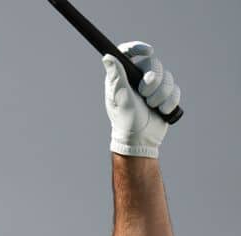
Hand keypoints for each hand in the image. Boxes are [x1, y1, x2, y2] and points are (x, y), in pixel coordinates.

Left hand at [102, 41, 181, 157]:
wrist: (140, 139)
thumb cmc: (125, 119)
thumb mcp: (121, 97)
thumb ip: (117, 76)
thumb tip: (107, 56)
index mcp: (122, 76)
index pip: (128, 52)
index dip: (138, 47)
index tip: (148, 51)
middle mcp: (137, 78)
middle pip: (154, 64)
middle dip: (153, 81)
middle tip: (145, 94)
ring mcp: (152, 86)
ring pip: (167, 77)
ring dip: (161, 94)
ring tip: (151, 106)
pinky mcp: (165, 95)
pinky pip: (175, 89)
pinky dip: (170, 101)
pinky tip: (161, 110)